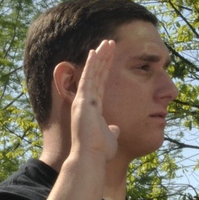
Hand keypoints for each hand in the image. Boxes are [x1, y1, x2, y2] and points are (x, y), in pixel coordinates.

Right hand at [70, 39, 118, 165]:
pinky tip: (95, 52)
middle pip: (96, 75)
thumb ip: (112, 130)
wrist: (90, 157)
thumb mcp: (109, 137)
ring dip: (100, 57)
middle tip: (109, 43)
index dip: (105, 70)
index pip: (100, 84)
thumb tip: (116, 128)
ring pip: (92, 73)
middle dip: (103, 59)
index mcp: (92, 109)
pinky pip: (88, 78)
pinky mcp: (82, 100)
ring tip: (107, 42)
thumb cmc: (99, 151)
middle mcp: (85, 102)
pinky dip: (91, 64)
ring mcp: (83, 100)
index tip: (109, 57)